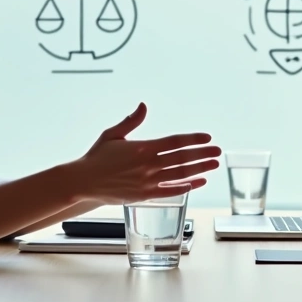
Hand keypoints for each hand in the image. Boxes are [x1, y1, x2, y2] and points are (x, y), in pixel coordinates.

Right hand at [74, 103, 221, 204]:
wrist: (82, 181)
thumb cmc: (96, 157)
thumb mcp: (112, 134)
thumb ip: (131, 121)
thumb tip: (144, 105)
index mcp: (142, 147)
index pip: (174, 142)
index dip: (193, 139)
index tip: (207, 137)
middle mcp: (147, 165)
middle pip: (182, 158)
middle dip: (203, 154)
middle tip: (218, 151)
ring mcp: (147, 181)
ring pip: (179, 174)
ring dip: (199, 169)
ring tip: (214, 165)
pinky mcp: (144, 195)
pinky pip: (169, 191)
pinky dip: (185, 187)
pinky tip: (198, 182)